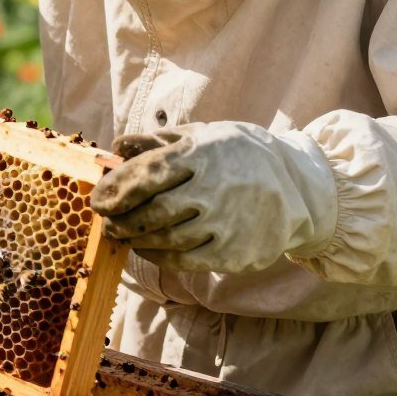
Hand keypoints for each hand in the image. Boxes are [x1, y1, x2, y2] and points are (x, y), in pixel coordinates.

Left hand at [90, 121, 337, 272]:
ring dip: (136, 239)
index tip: (97, 200)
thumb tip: (116, 146)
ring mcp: (226, 223)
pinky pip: (184, 260)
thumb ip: (157, 142)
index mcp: (203, 154)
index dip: (116, 189)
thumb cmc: (238, 156)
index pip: (148, 173)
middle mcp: (215, 189)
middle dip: (121, 219)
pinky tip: (147, 248)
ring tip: (123, 234)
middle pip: (152, 211)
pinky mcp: (234, 252)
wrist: (298, 187)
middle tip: (106, 222)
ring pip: (166, 238)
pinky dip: (158, 256)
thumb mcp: (203, 135)